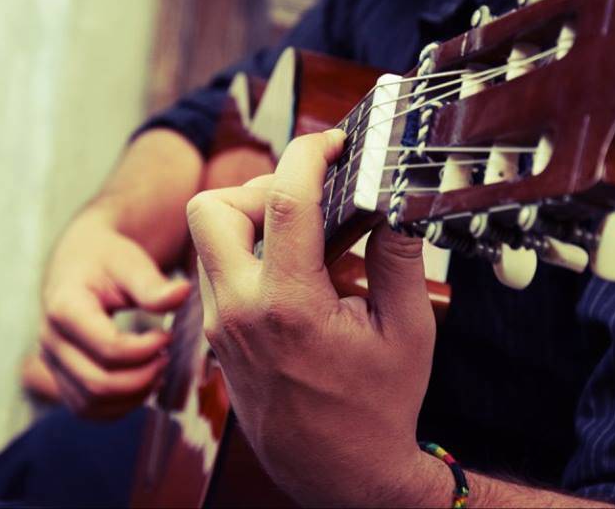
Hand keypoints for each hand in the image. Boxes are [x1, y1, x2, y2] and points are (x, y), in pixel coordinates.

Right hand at [39, 209, 190, 418]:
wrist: (81, 262)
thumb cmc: (107, 260)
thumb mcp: (130, 262)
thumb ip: (152, 284)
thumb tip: (181, 293)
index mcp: (64, 308)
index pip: (109, 348)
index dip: (146, 350)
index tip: (167, 335)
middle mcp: (50, 340)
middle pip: (98, 383)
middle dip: (141, 378)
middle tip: (165, 358)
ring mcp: (51, 362)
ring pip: (91, 404)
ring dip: (131, 396)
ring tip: (156, 370)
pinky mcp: (60, 377)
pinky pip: (87, 409)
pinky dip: (118, 406)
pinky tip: (142, 384)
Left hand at [186, 130, 436, 505]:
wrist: (336, 473)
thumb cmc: (376, 409)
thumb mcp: (406, 331)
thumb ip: (398, 258)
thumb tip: (394, 201)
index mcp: (289, 305)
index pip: (284, 200)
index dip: (308, 154)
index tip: (332, 142)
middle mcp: (240, 311)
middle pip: (212, 208)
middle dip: (256, 187)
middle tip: (306, 200)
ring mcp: (221, 325)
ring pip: (208, 238)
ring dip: (250, 220)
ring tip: (304, 237)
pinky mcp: (218, 336)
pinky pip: (215, 270)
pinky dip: (246, 252)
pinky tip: (293, 271)